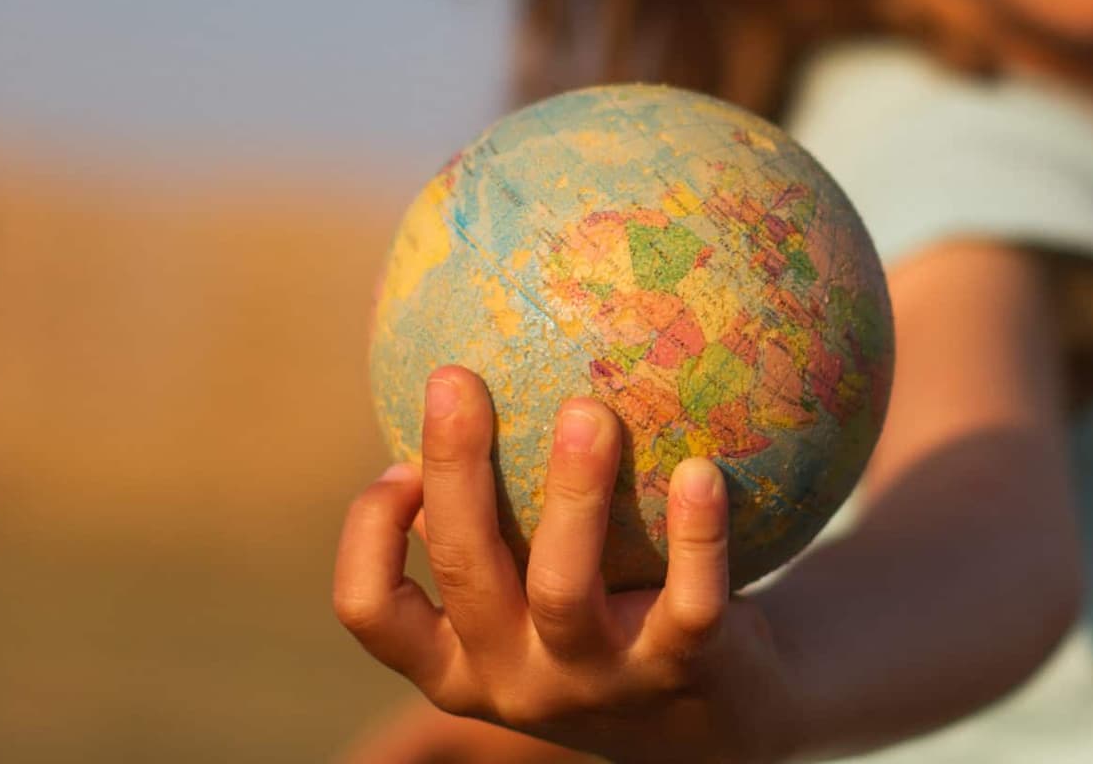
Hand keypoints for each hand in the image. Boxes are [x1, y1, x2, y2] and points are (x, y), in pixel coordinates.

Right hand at [333, 366, 797, 763]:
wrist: (724, 718)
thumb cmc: (604, 618)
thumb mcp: (529, 594)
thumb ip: (492, 522)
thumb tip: (453, 374)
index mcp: (461, 662)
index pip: (372, 612)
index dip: (368, 536)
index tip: (397, 463)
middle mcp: (517, 680)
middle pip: (465, 571)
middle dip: (455, 470)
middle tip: (456, 378)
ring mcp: (601, 682)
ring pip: (564, 588)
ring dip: (572, 493)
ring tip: (587, 411)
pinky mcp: (685, 670)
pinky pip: (690, 602)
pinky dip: (697, 536)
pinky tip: (702, 469)